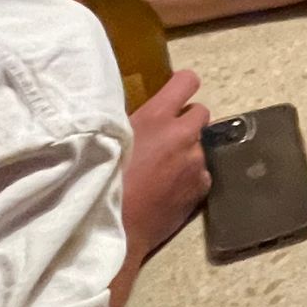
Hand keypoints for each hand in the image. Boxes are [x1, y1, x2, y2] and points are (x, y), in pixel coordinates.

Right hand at [123, 71, 210, 262]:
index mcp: (158, 116)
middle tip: (168, 137)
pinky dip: (191, 177)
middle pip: (201, 112)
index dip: (182, 86)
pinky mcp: (202, 185)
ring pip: (200, 145)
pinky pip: (202, 172)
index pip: (187, 82)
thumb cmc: (104, 179)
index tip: (176, 94)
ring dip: (188, 152)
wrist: (116, 224)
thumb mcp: (114, 139)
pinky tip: (171, 189)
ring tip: (165, 171)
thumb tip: (147, 115)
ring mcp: (196, 160)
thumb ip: (138, 121)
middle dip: (187, 122)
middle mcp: (183, 133)